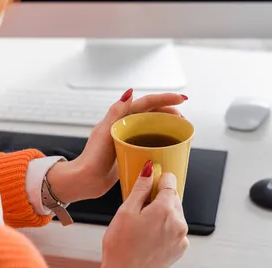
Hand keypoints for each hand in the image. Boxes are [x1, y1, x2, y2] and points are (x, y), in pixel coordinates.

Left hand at [47, 89, 187, 202]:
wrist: (86, 180)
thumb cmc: (92, 157)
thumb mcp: (104, 131)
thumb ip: (116, 111)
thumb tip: (130, 92)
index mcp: (120, 116)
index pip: (147, 103)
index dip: (165, 99)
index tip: (181, 99)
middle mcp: (126, 124)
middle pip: (153, 113)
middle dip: (170, 112)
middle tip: (184, 119)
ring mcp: (129, 137)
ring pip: (153, 127)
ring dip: (168, 126)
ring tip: (181, 130)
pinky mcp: (131, 150)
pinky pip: (150, 142)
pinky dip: (161, 141)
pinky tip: (170, 147)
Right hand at [101, 162, 188, 267]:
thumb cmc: (121, 248)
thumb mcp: (126, 211)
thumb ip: (140, 188)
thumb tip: (149, 170)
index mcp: (165, 210)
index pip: (170, 181)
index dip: (159, 179)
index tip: (151, 181)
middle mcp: (178, 222)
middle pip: (173, 197)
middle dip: (159, 198)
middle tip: (140, 209)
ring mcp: (181, 237)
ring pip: (175, 213)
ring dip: (163, 213)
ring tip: (143, 225)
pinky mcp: (180, 248)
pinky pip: (176, 229)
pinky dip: (166, 228)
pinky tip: (150, 235)